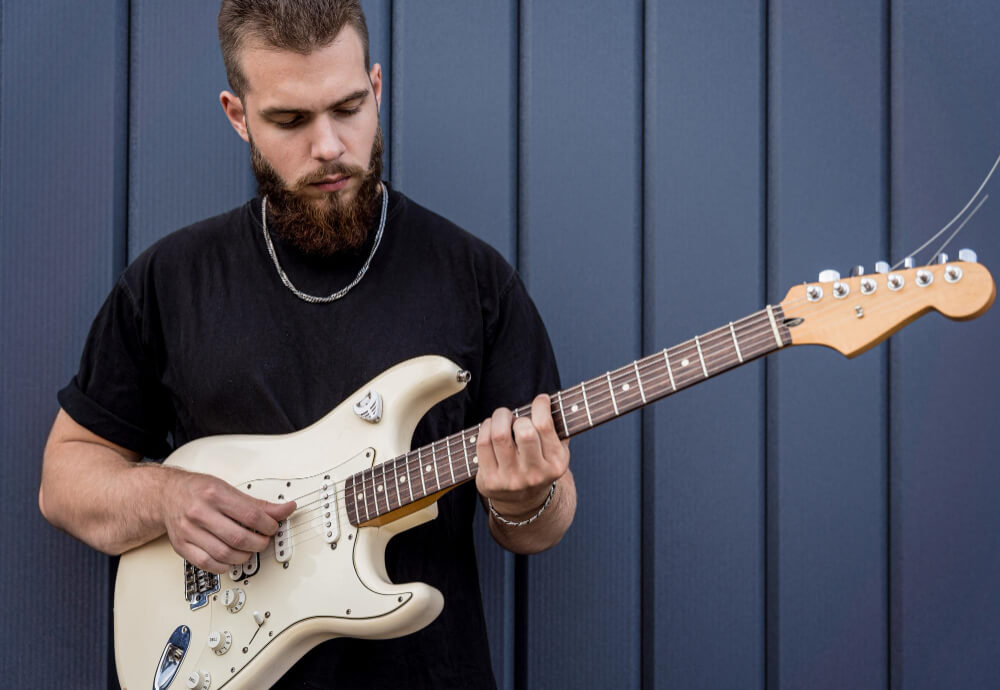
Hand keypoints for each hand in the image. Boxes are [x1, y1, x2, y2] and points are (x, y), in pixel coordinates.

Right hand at [161, 469, 295, 573]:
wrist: (167, 495)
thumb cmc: (198, 491)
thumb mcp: (228, 489)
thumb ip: (257, 503)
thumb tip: (284, 510)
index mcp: (214, 494)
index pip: (251, 515)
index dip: (269, 525)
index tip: (274, 527)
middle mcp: (199, 513)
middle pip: (238, 538)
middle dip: (259, 543)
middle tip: (264, 540)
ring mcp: (188, 531)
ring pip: (224, 554)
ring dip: (244, 556)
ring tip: (250, 550)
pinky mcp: (181, 546)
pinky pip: (207, 564)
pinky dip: (224, 566)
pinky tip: (231, 559)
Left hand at [475, 394, 569, 517]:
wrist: (523, 503)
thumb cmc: (540, 465)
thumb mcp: (557, 453)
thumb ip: (559, 429)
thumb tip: (549, 400)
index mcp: (555, 464)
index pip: (545, 426)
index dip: (541, 406)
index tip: (540, 400)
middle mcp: (534, 474)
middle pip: (524, 431)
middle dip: (517, 416)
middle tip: (514, 418)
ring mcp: (511, 479)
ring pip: (500, 435)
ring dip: (499, 418)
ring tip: (502, 419)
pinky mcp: (490, 481)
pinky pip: (483, 444)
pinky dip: (485, 428)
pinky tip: (490, 427)